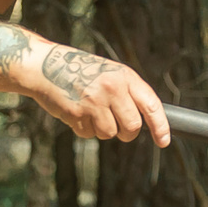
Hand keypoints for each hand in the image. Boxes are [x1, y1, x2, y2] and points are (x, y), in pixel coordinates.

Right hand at [29, 43, 171, 145]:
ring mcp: (93, 102)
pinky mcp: (76, 114)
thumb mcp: (110, 72)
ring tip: (90, 110)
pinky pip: (89, 134)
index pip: (151, 105)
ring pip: (109, 134)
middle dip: (127, 133)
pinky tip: (77, 111)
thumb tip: (146, 120)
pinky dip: (85, 128)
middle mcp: (112, 88)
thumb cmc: (81, 70)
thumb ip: (127, 92)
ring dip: (101, 129)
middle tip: (118, 126)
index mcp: (124, 76)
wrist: (44, 65)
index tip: (163, 141)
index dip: (160, 126)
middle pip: (132, 127)